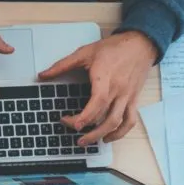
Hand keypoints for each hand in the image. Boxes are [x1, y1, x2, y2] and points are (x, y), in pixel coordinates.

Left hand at [39, 31, 157, 144]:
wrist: (141, 43)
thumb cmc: (114, 48)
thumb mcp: (85, 52)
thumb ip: (62, 65)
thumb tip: (42, 75)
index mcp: (105, 78)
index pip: (98, 102)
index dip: (85, 116)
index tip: (71, 123)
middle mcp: (118, 90)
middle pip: (105, 117)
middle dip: (88, 130)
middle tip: (73, 134)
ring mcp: (127, 96)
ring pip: (118, 122)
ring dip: (102, 135)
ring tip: (86, 141)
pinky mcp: (133, 99)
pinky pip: (130, 120)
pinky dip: (120, 132)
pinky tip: (108, 137)